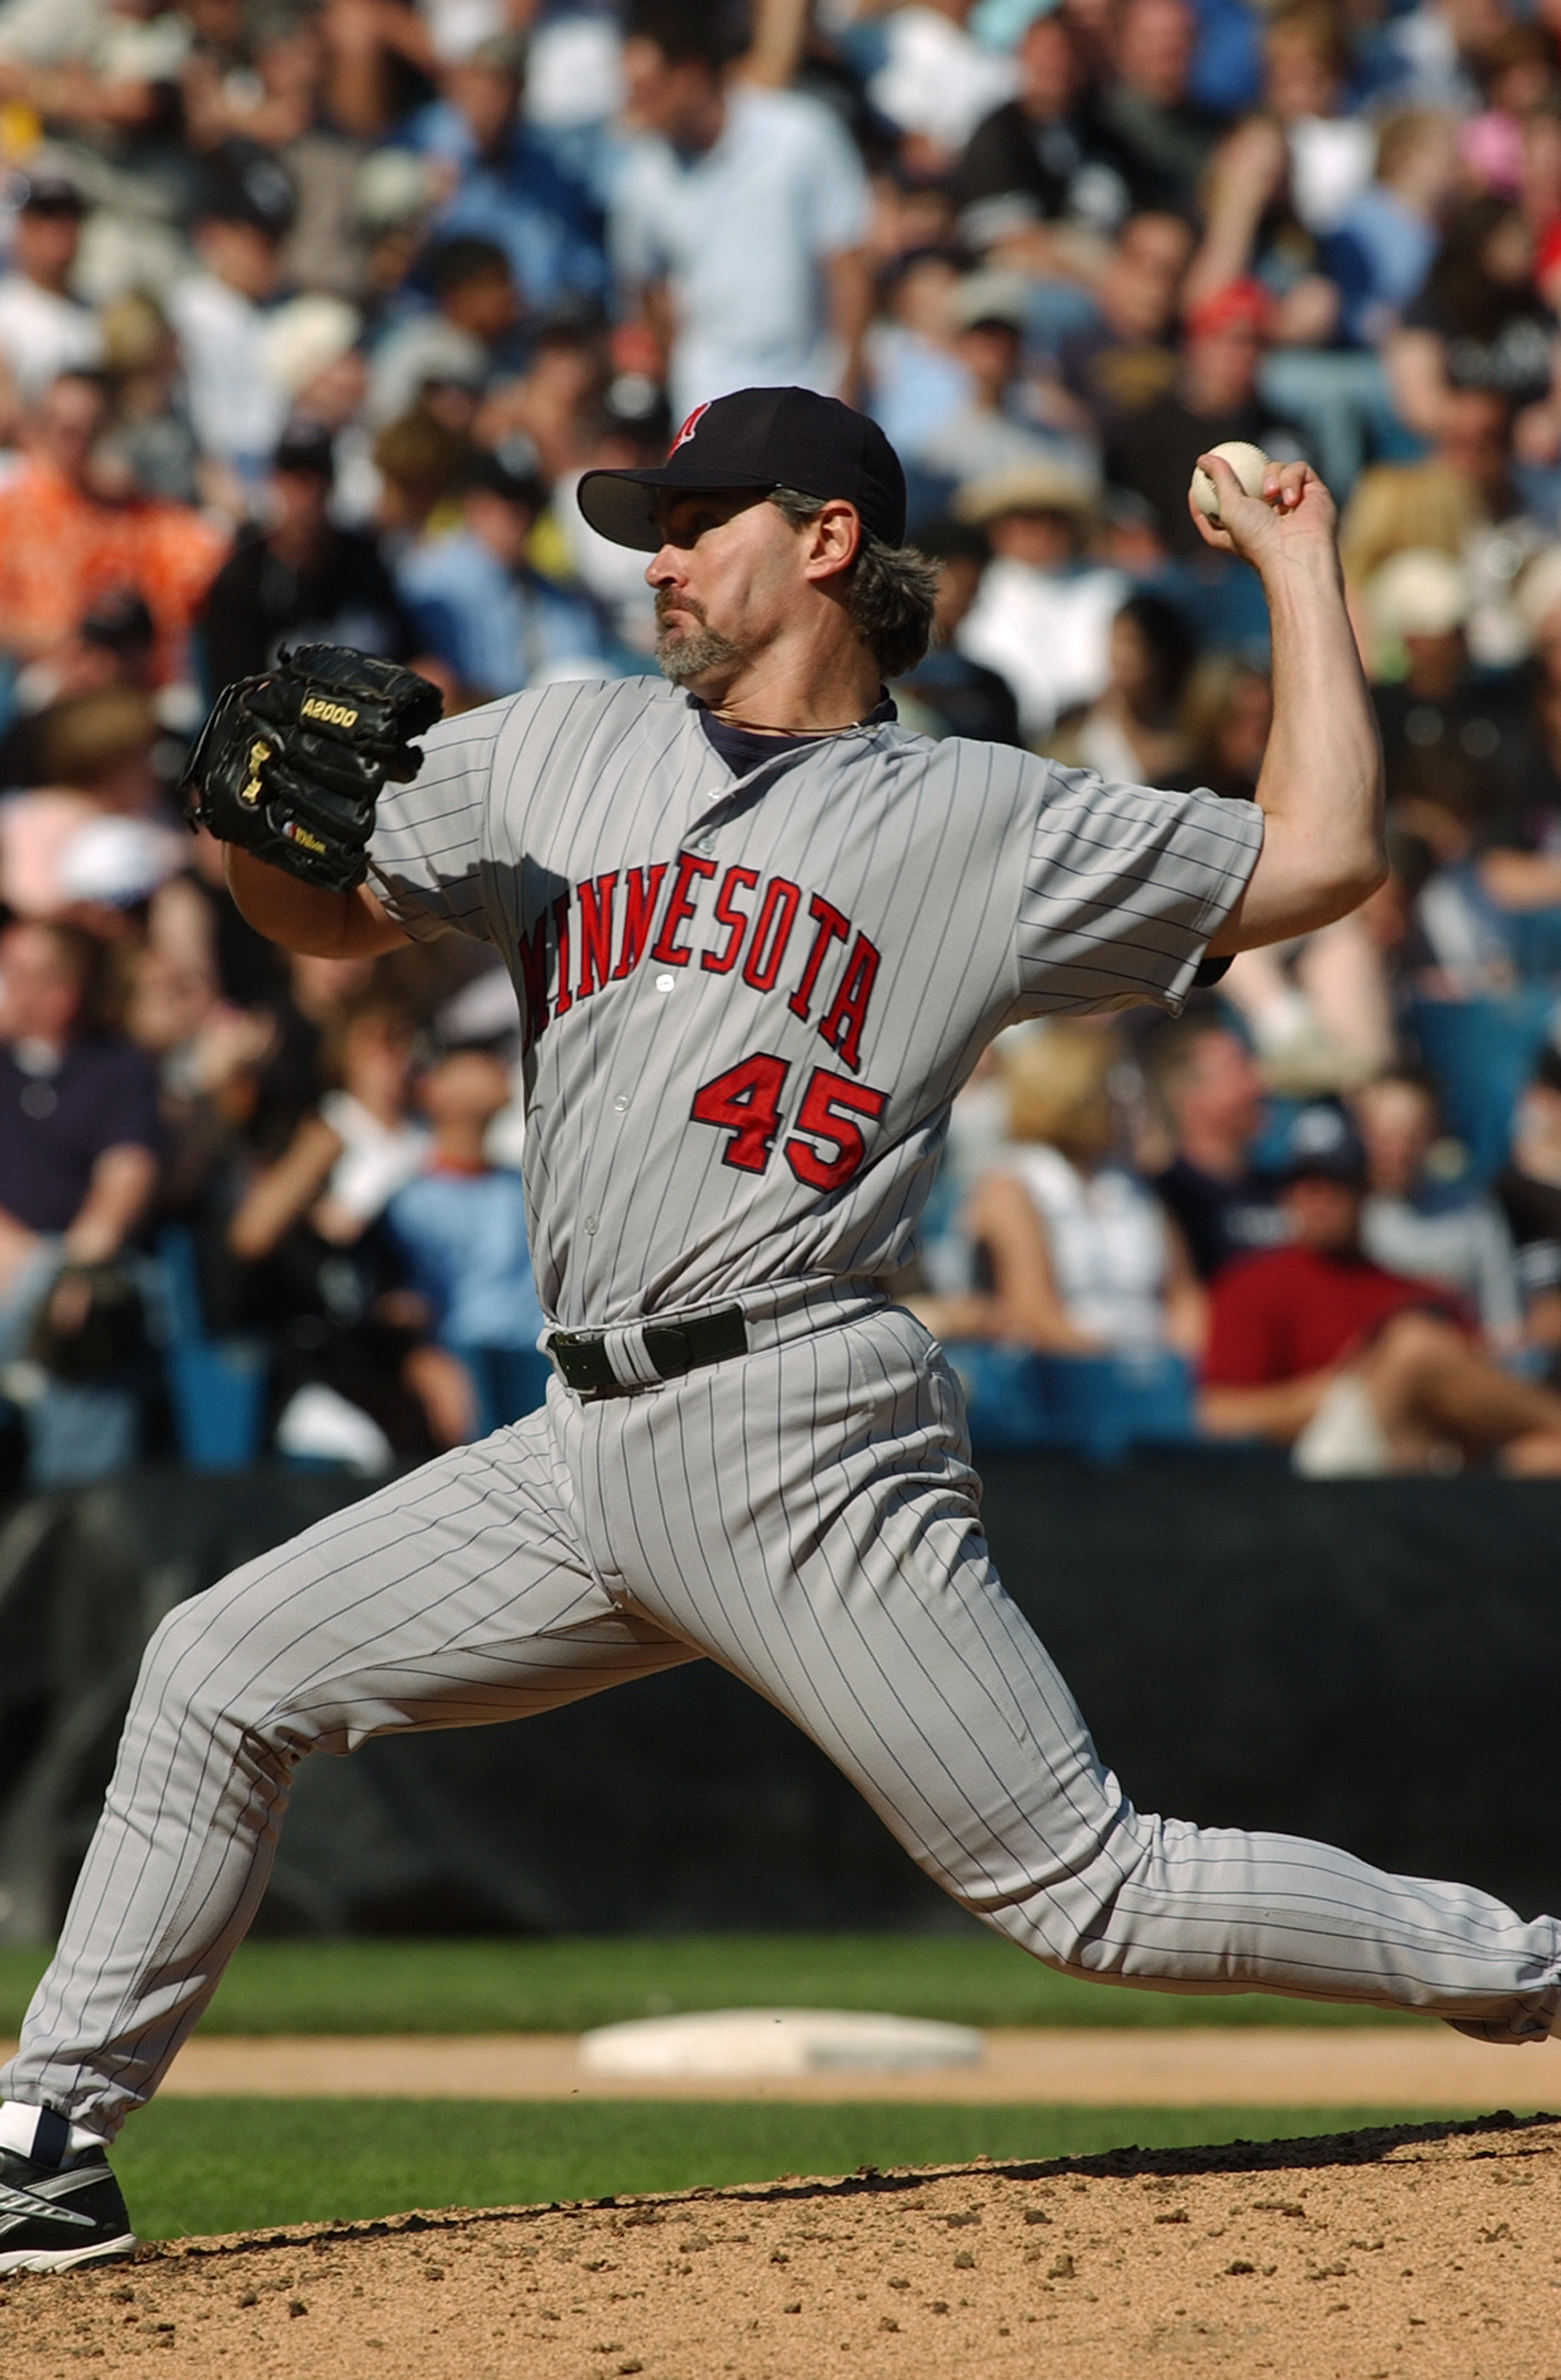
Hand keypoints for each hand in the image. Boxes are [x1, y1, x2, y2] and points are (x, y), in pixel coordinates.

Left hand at [1187, 452, 1335, 573]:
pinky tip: (1293, 499)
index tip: (1193, 486)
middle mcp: (1267, 517)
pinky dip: (1292, 479)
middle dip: (1243, 476)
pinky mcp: (1312, 491)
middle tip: (1231, 462)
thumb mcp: (1228, 507)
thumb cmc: (1258, 537)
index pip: (1220, 513)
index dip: (1206, 501)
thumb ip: (1219, 479)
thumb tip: (1202, 458)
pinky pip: (1299, 469)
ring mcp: (1290, 503)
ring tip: (1272, 496)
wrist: (1297, 550)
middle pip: (1251, 487)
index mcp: (1242, 530)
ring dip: (1272, 477)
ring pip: (1276, 469)